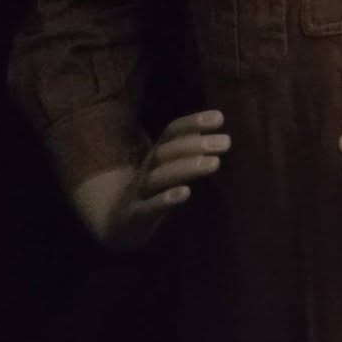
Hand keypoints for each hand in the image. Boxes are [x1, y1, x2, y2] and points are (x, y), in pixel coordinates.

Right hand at [69, 109, 229, 250]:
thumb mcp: (169, 166)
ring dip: (187, 168)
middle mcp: (146, 169)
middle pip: (165, 152)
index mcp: (157, 154)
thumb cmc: (153, 189)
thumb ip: (190, 147)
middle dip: (194, 145)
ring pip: (158, 177)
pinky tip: (186, 192)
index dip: (192, 122)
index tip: (219, 118)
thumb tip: (218, 121)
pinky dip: (166, 200)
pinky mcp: (135, 217)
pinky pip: (148, 208)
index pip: (171, 132)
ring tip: (215, 163)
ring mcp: (138, 192)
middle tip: (226, 142)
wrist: (115, 223)